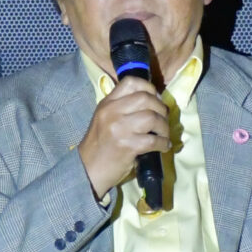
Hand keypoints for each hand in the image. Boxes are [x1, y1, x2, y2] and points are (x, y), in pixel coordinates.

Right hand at [77, 80, 173, 197]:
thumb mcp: (104, 119)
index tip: (156, 99)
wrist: (88, 169)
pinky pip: (153, 140)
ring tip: (163, 134)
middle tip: (163, 118)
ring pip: (152, 117)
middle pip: (145, 98)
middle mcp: (112, 112)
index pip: (130, 82)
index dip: (149, 87)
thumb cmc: (99, 145)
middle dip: (160, 108)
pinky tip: (163, 146)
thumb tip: (152, 102)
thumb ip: (121, 107)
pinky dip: (163, 143)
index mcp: (107, 103)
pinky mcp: (127, 146)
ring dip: (164, 126)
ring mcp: (119, 128)